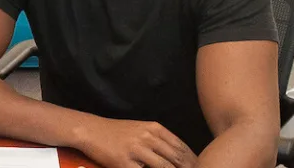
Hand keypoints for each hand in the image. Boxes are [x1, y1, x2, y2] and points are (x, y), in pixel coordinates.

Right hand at [74, 117, 196, 167]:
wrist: (90, 130)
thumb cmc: (116, 132)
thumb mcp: (141, 129)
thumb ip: (159, 139)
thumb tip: (178, 155)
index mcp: (155, 128)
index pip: (182, 147)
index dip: (194, 161)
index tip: (203, 167)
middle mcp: (148, 137)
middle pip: (177, 158)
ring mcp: (136, 150)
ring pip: (165, 167)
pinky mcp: (124, 162)